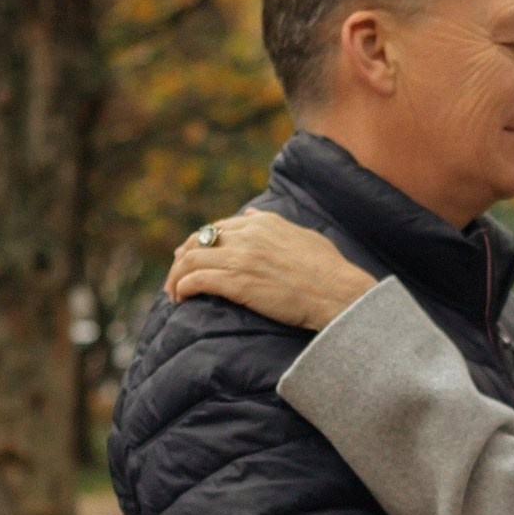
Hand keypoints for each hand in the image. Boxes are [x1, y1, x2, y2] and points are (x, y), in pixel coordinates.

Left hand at [166, 208, 375, 330]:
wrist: (338, 293)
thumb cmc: (329, 270)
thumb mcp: (303, 236)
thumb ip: (274, 224)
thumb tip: (251, 216)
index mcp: (264, 223)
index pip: (219, 227)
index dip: (200, 243)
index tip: (191, 258)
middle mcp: (249, 235)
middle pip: (198, 240)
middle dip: (181, 258)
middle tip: (176, 277)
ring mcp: (241, 257)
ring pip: (190, 259)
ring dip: (176, 276)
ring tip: (175, 293)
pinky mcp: (236, 281)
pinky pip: (195, 279)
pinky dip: (182, 287)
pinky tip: (181, 298)